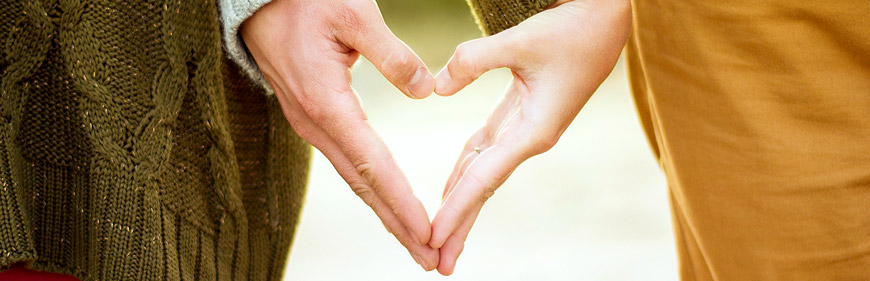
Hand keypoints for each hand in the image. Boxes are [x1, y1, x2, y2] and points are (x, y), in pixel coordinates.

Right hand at [241, 0, 437, 269]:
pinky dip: (371, 188)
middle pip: (363, 186)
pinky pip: (346, 162)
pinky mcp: (313, 118)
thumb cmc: (305, 1)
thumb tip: (426, 91)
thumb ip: (392, 54)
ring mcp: (311, 124)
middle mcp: (316, 124)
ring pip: (354, 178)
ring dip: (386, 212)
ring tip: (415, 242)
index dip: (401, 202)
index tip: (426, 232)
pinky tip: (387, 201)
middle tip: (429, 259)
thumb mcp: (354, 14)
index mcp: (327, 104)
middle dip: (397, 225)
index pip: (372, 165)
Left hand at [428, 0, 631, 274]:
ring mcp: (527, 129)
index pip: (484, 179)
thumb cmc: (574, 29)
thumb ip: (475, 60)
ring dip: (461, 204)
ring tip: (439, 236)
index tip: (432, 238)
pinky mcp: (522, 114)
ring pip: (484, 173)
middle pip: (484, 190)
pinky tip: (450, 188)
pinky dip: (465, 170)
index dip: (456, 209)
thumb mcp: (522, 40)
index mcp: (534, 131)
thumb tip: (437, 86)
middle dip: (459, 226)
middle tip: (435, 263)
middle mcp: (530, 139)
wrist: (609, 19)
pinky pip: (486, 150)